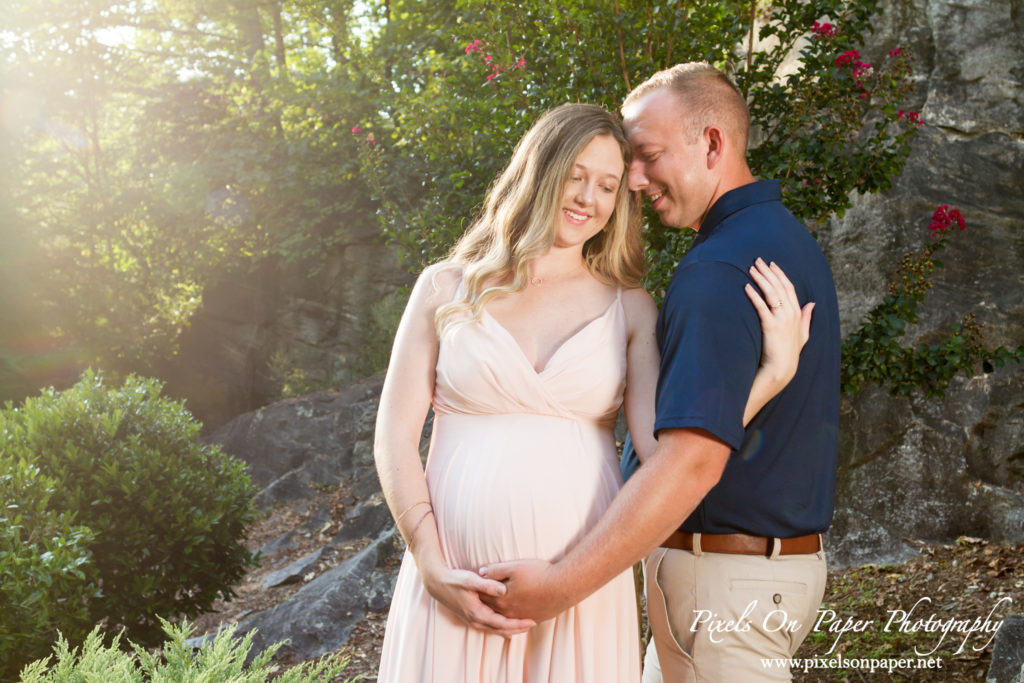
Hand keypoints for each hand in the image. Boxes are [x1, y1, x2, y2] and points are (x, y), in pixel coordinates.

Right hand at [419, 562, 536, 636]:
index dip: (518, 624)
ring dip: (511, 628)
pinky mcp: (472, 616)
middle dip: (518, 628)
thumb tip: (504, 590)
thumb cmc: (455, 580)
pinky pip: (491, 626)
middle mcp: (476, 620)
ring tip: (525, 624)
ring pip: (496, 630)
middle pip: (501, 630)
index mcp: (478, 613)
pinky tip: (509, 622)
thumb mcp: (471, 580)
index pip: (503, 624)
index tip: (532, 621)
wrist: (438, 584)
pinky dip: (502, 626)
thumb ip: (488, 584)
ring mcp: (473, 620)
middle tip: (534, 623)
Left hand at [477, 559, 571, 622]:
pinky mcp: (536, 618)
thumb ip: (496, 570)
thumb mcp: (514, 567)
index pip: (484, 597)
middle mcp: (511, 611)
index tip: (471, 589)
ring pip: (506, 617)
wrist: (564, 586)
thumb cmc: (539, 574)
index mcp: (503, 598)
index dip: (477, 592)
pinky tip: (515, 617)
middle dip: (485, 605)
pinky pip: (520, 621)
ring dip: (499, 614)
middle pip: (493, 609)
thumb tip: (481, 572)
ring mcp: (523, 616)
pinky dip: (514, 619)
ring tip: (494, 610)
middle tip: (477, 601)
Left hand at [745, 258, 813, 388]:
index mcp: (798, 313)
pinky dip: (754, 295)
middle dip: (768, 272)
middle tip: (757, 260)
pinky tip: (746, 287)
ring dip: (760, 279)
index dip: (780, 274)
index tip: (771, 264)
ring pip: (771, 293)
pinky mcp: (770, 326)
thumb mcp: (803, 334)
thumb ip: (807, 317)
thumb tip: (812, 303)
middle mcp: (791, 313)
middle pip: (779, 286)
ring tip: (751, 269)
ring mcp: (781, 319)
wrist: (782, 368)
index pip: (789, 287)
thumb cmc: (790, 352)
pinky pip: (761, 307)